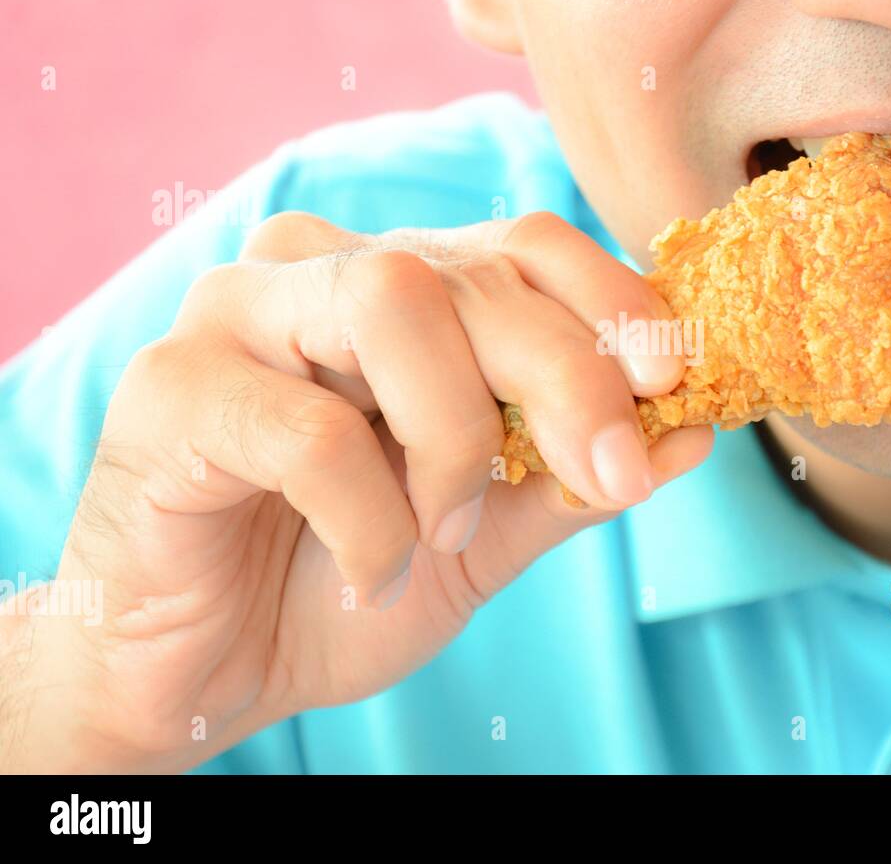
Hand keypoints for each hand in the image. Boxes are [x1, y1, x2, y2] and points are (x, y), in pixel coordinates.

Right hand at [4, 212, 711, 771]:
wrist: (207, 671)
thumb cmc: (344, 582)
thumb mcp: (488, 533)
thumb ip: (576, 479)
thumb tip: (695, 433)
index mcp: (402, 289)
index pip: (525, 244)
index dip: (612, 301)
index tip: (676, 378)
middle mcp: (321, 273)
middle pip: (472, 269)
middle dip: (566, 376)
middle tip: (606, 473)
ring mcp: (237, 314)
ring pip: (391, 306)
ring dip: (450, 438)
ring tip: (442, 529)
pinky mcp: (170, 386)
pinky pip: (309, 426)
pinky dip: (370, 517)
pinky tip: (370, 574)